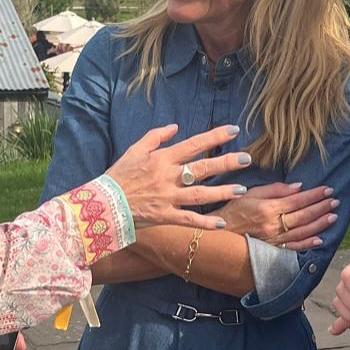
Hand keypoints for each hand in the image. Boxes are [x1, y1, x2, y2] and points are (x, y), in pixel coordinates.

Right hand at [106, 123, 252, 229]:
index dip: (215, 137)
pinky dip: (205, 223)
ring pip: (200, 195)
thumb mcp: (134, 150)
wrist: (102, 202)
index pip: (194, 145)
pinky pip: (188, 220)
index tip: (233, 130)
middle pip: (203, 168)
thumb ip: (155, 137)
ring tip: (241, 189)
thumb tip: (175, 127)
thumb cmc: (118, 176)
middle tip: (247, 158)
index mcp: (162, 159)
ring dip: (222, 192)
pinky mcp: (164, 216)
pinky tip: (222, 223)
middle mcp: (168, 177)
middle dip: (227, 163)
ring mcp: (167, 198)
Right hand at [219, 180, 338, 249]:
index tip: (328, 189)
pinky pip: (293, 248)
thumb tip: (298, 187)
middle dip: (321, 207)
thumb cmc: (233, 210)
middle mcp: (273, 225)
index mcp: (269, 208)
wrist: (219, 234)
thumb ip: (275, 189)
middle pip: (303, 215)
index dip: (314, 195)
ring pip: (302, 231)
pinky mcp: (273, 250)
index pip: (298, 200)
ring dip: (320, 224)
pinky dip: (308, 244)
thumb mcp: (250, 193)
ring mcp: (274, 240)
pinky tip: (320, 239)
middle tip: (335, 201)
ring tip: (333, 216)